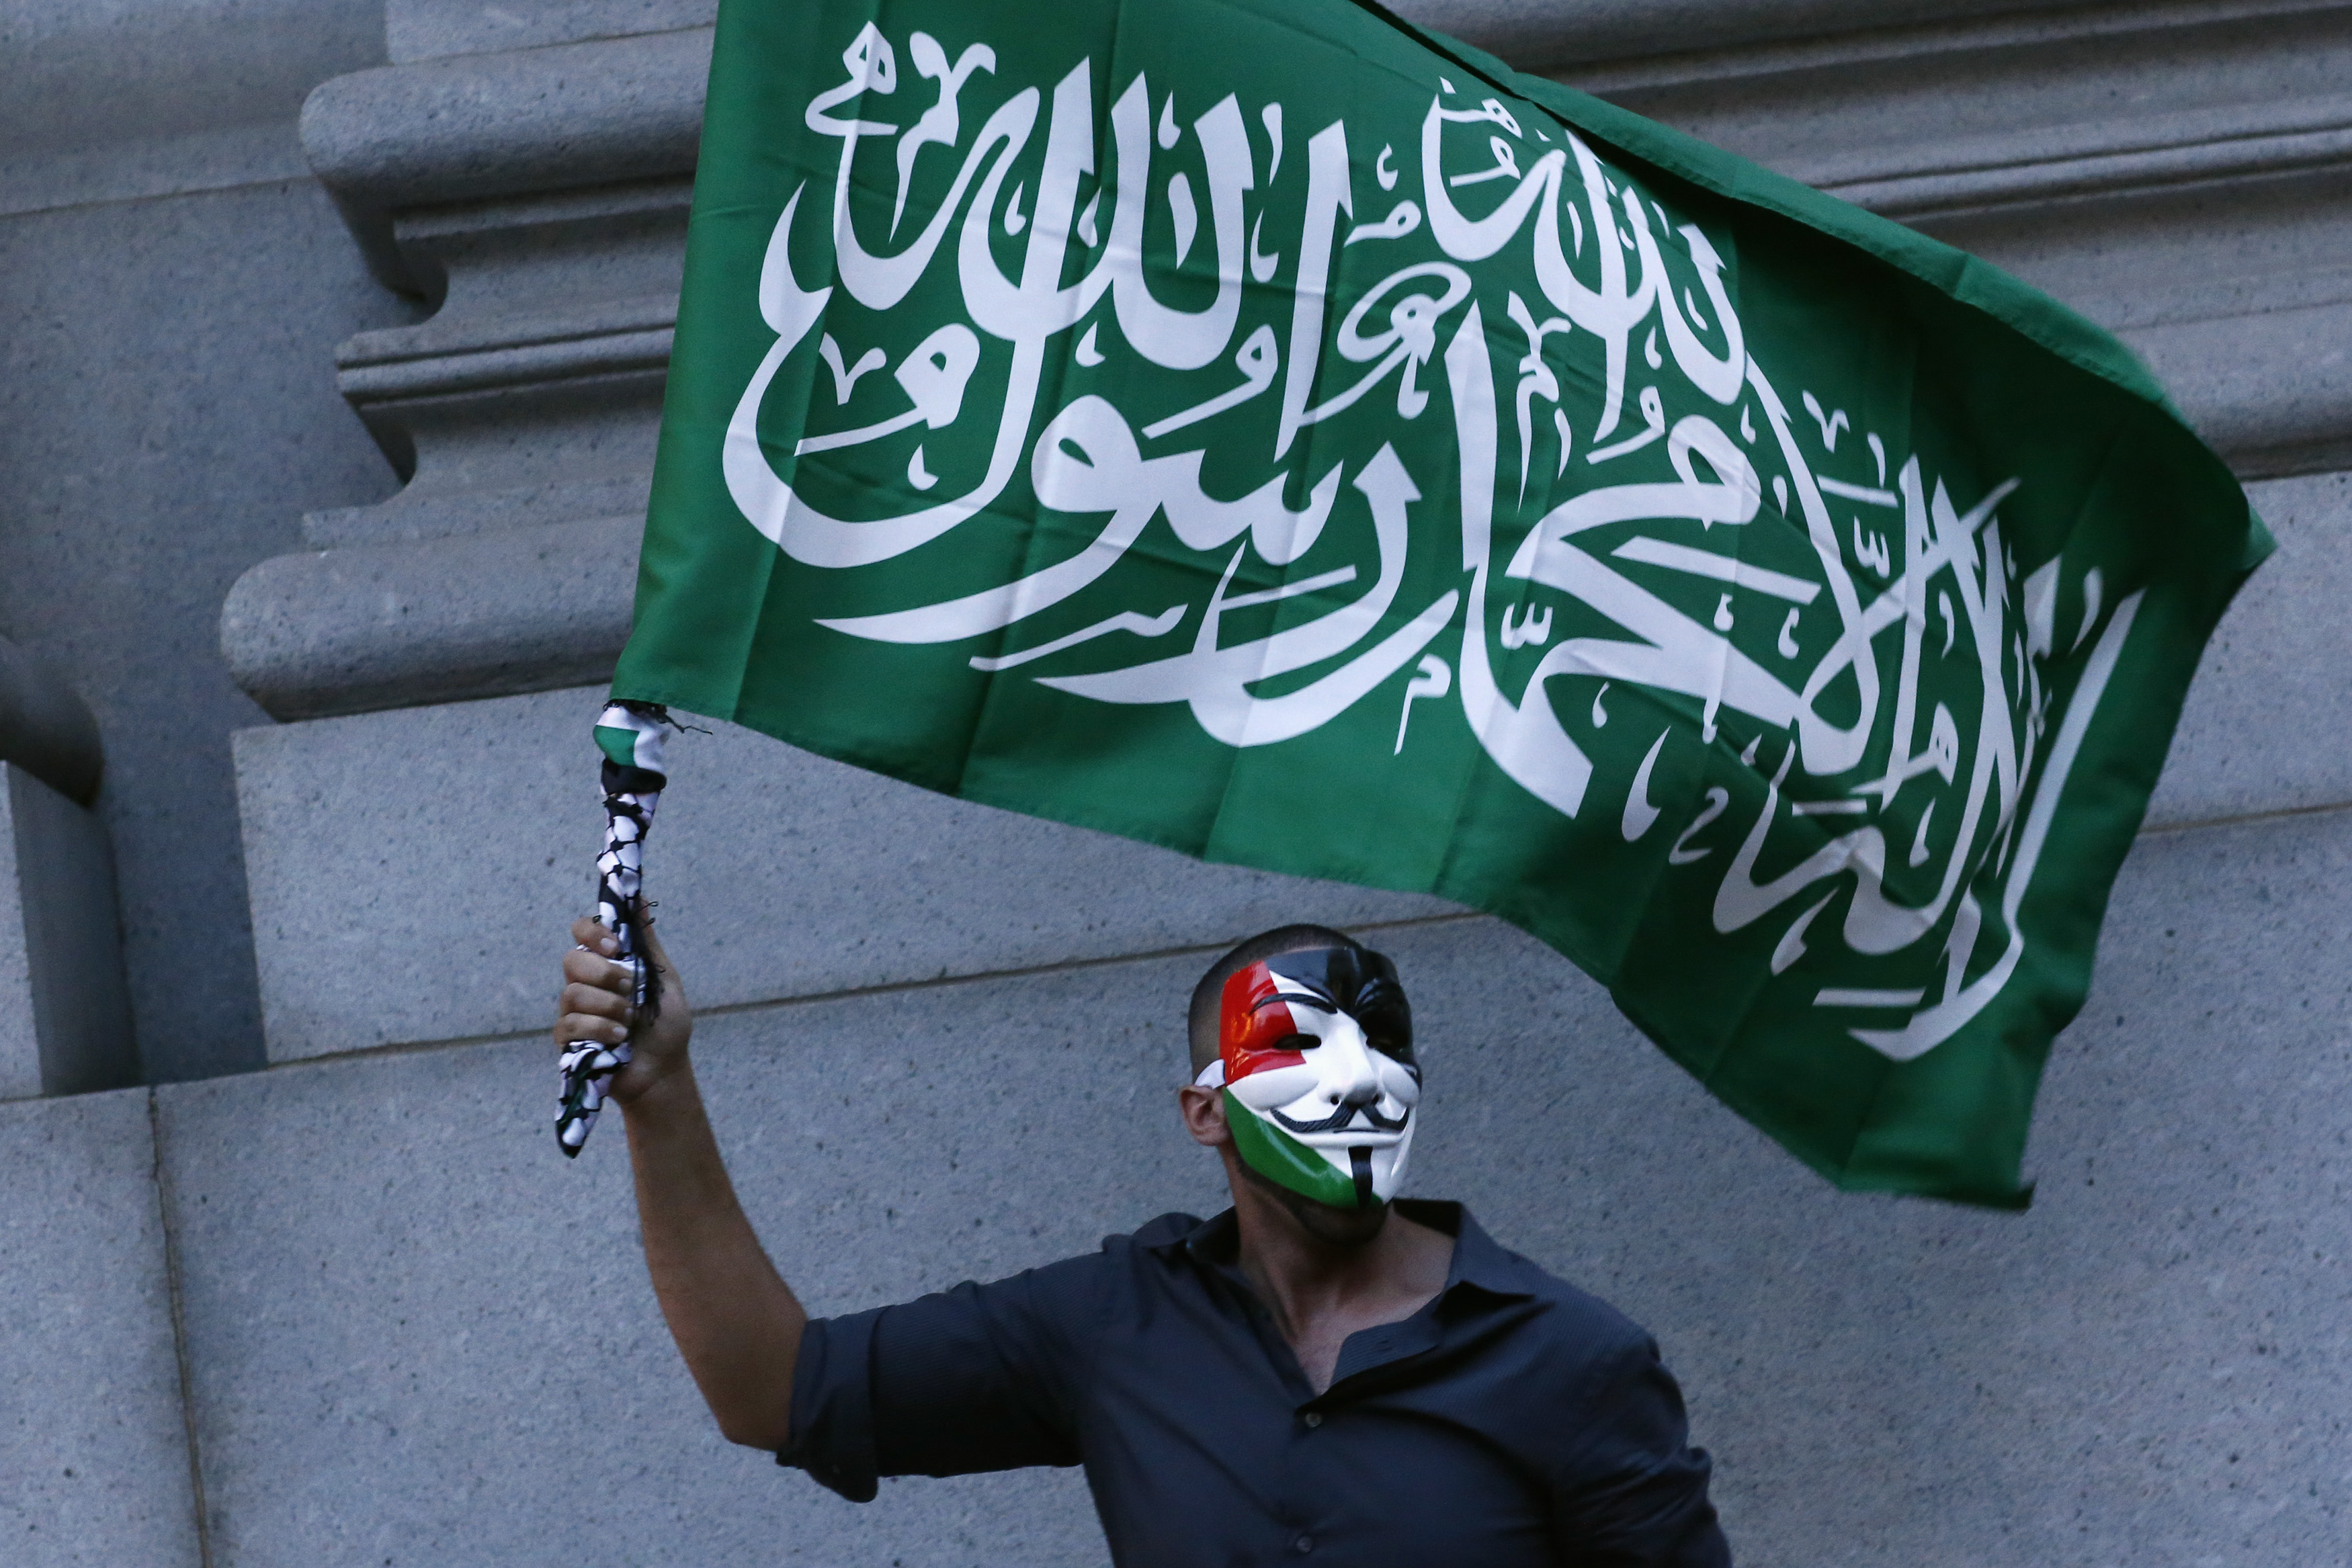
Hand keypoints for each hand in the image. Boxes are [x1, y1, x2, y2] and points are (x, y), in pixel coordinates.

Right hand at [557, 904, 693, 1101]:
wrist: (664, 1069)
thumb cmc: (664, 1025)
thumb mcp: (662, 977)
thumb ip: (645, 941)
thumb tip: (638, 895)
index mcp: (606, 963)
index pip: (581, 931)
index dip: (593, 932)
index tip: (616, 946)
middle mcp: (584, 983)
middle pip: (572, 960)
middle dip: (604, 974)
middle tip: (630, 988)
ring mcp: (573, 1012)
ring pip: (572, 993)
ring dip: (608, 1006)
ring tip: (630, 1021)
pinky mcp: (568, 1040)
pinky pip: (570, 1024)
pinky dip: (599, 1029)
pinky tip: (618, 1038)